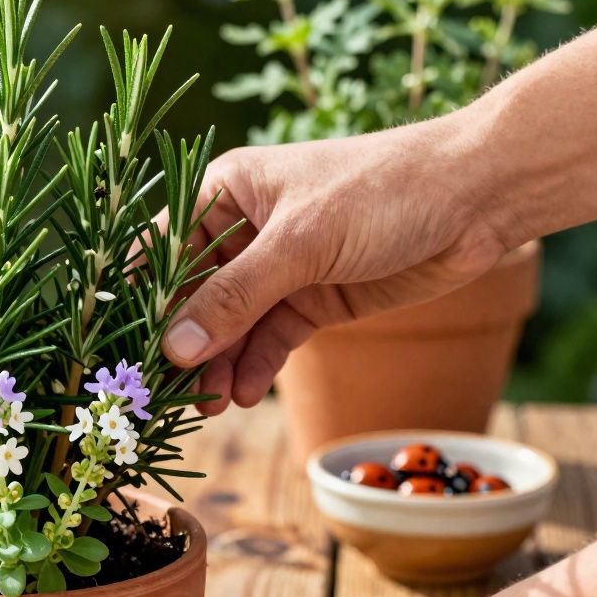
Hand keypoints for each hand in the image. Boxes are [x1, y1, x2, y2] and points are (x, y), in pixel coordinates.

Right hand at [160, 116, 509, 414]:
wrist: (477, 199)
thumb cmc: (381, 190)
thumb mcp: (299, 242)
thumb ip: (234, 298)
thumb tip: (174, 348)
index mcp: (225, 193)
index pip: (161, 249)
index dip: (139, 298)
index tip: (119, 348)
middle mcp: (243, 231)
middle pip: (193, 297)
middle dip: (181, 344)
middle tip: (163, 394)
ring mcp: (279, 269)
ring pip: (230, 327)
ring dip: (216, 365)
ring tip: (206, 405)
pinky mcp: (312, 301)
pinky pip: (268, 340)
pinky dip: (254, 368)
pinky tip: (243, 394)